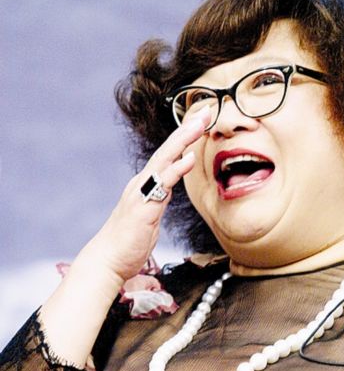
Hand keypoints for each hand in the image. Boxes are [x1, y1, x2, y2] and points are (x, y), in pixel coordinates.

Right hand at [84, 106, 210, 282]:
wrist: (108, 261)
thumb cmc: (129, 243)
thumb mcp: (150, 218)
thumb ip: (159, 202)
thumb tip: (168, 193)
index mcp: (146, 185)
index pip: (169, 155)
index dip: (185, 137)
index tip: (202, 120)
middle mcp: (142, 183)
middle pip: (168, 149)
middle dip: (188, 129)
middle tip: (207, 110)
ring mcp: (141, 193)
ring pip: (165, 160)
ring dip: (183, 140)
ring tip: (200, 123)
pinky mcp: (143, 207)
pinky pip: (162, 184)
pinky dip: (176, 169)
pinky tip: (189, 158)